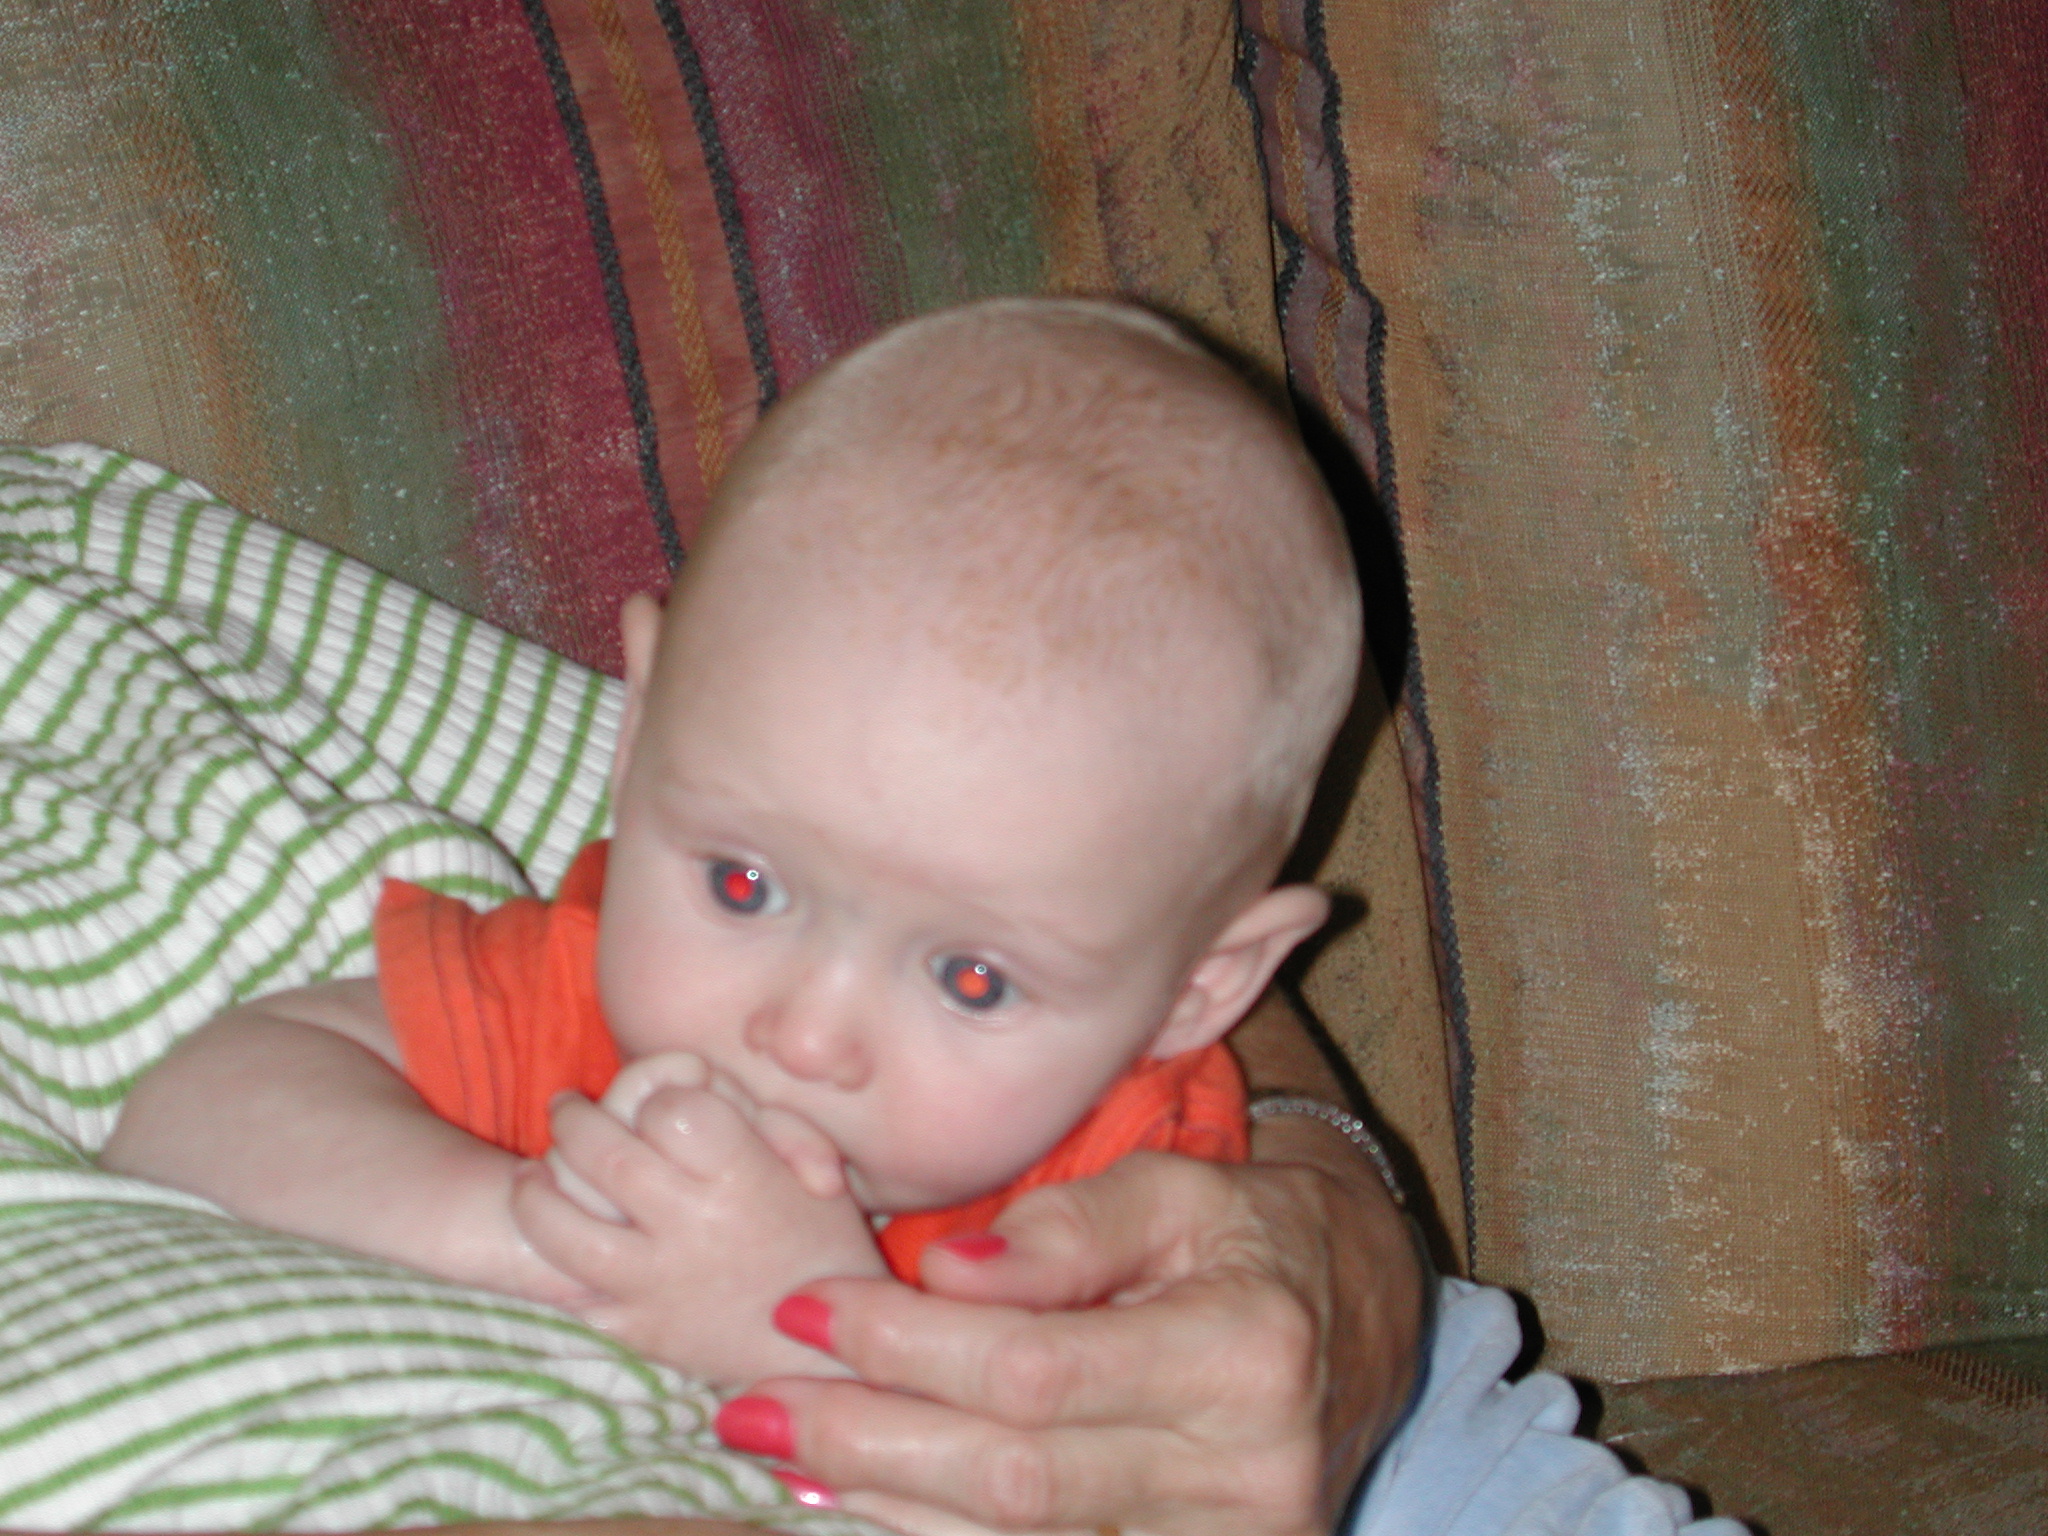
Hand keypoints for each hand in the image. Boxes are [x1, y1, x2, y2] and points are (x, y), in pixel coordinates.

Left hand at [511, 1081, 887, 1384]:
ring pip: (561, 1226)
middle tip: (566, 1109)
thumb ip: (767, 1120)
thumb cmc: (823, 1246)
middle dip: (573, 1120)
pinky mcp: (634, 1330)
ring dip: (534, 1192)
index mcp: (741, 1178)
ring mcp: (653, 1283)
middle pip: (602, 1151)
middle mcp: (690, 1226)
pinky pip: (572, 1291)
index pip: (670, 1108)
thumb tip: (705, 1085)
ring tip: (530, 1174)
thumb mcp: (820, 1171)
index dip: (662, 1094)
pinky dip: (552, 1261)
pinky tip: (551, 1233)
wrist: (821, 1356)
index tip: (663, 1107)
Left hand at [720, 1136, 1423, 1535]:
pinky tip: (864, 1508)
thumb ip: (1069, 1230)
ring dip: (886, 1509)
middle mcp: (1249, 1476)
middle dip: (867, 1442)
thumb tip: (940, 1272)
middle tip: (747, 1406)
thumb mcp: (1182, 1191)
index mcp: (1246, 1353)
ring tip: (783, 1458)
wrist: (1359, 1325)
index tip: (801, 1310)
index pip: (1036, 1370)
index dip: (906, 1348)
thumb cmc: (1252, 1238)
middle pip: (1018, 1479)